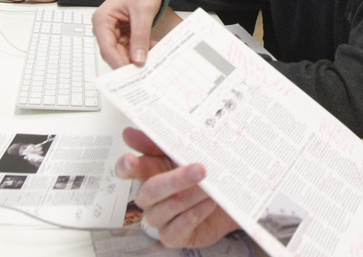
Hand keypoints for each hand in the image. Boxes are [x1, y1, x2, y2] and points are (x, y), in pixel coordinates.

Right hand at [92, 0, 162, 67]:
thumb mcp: (143, 12)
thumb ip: (140, 36)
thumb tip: (138, 59)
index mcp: (102, 19)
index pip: (106, 47)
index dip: (118, 61)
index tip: (130, 73)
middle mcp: (105, 27)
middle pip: (113, 52)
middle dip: (128, 61)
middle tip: (143, 71)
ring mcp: (114, 31)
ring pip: (122, 52)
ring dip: (136, 56)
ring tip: (152, 58)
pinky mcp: (124, 33)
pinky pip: (130, 47)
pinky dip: (141, 50)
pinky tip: (152, 50)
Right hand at [115, 128, 238, 247]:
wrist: (228, 193)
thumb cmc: (202, 168)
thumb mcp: (185, 149)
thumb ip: (159, 141)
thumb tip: (129, 133)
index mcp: (149, 170)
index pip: (127, 169)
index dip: (125, 166)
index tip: (130, 161)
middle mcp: (150, 196)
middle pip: (150, 190)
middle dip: (175, 180)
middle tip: (199, 169)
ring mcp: (160, 217)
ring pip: (166, 209)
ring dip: (191, 196)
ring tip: (210, 187)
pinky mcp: (173, 236)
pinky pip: (176, 230)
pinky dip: (194, 215)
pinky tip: (208, 203)